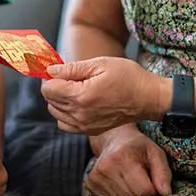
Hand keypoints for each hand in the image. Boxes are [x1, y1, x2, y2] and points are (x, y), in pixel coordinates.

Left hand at [41, 57, 170, 134]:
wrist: (147, 98)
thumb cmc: (128, 77)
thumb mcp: (100, 64)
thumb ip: (71, 69)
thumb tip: (50, 70)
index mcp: (82, 96)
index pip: (48, 89)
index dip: (51, 76)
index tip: (60, 69)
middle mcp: (80, 114)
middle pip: (49, 100)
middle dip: (54, 85)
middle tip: (69, 76)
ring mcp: (84, 125)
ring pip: (55, 112)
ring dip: (58, 99)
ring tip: (75, 88)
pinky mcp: (89, 131)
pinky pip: (64, 124)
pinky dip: (64, 113)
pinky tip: (76, 102)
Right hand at [86, 126, 171, 195]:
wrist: (113, 139)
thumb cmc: (137, 147)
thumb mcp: (155, 153)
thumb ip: (163, 172)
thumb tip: (165, 193)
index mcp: (124, 157)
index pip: (144, 190)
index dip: (153, 191)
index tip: (152, 182)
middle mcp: (107, 167)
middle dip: (141, 194)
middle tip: (141, 180)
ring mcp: (96, 177)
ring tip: (129, 180)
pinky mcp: (90, 184)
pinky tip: (119, 183)